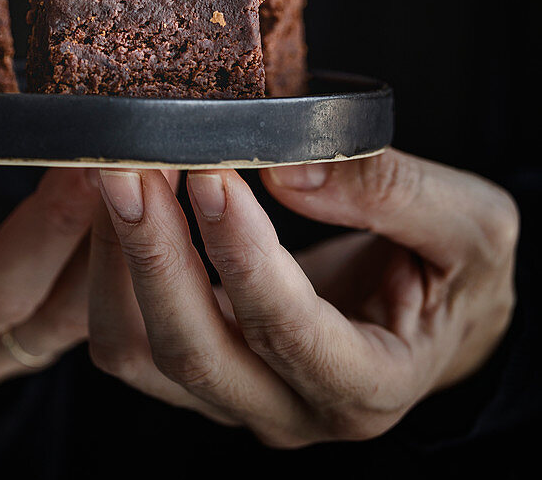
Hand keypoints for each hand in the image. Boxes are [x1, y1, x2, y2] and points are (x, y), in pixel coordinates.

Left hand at [87, 149, 518, 446]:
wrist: (433, 318)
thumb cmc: (453, 276)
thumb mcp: (468, 226)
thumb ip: (390, 193)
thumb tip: (284, 164)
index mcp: (369, 386)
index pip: (288, 330)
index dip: (241, 253)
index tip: (211, 174)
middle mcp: (289, 409)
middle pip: (192, 352)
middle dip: (152, 253)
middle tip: (131, 168)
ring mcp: (232, 397)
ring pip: (138, 351)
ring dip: (115, 261)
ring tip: (117, 175)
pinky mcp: (193, 371)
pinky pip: (123, 334)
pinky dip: (105, 269)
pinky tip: (114, 204)